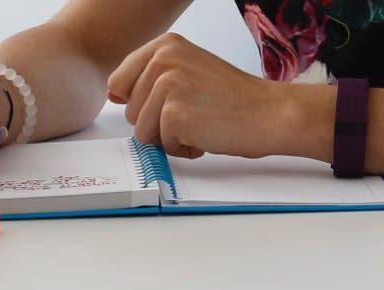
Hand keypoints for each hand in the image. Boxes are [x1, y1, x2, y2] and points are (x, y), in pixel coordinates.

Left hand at [108, 33, 328, 159]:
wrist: (269, 114)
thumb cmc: (236, 99)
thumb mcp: (189, 71)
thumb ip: (152, 78)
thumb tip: (113, 94)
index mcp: (165, 45)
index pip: (119, 82)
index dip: (140, 104)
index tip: (170, 105)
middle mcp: (162, 60)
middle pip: (129, 111)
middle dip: (158, 123)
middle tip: (195, 115)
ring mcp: (167, 86)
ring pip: (142, 132)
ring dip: (170, 139)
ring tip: (201, 125)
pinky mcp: (174, 115)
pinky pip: (161, 146)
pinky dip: (184, 149)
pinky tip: (207, 136)